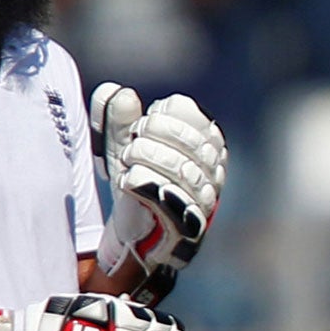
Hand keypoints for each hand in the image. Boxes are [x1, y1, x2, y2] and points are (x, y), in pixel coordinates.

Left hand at [93, 87, 227, 303]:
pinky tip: (129, 180)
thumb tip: (115, 92)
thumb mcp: (122, 147)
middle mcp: (214, 172)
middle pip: (191, 143)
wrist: (135, 238)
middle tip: (132, 145)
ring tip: (127, 162)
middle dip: (155, 137)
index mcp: (207, 147)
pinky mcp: (187, 226)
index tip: (144, 122)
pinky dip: (145, 184)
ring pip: (182, 169)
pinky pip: (170, 199)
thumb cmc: (136, 185)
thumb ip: (117, 119)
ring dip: (148, 159)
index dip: (167, 117)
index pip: (197, 120)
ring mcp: (203, 200)